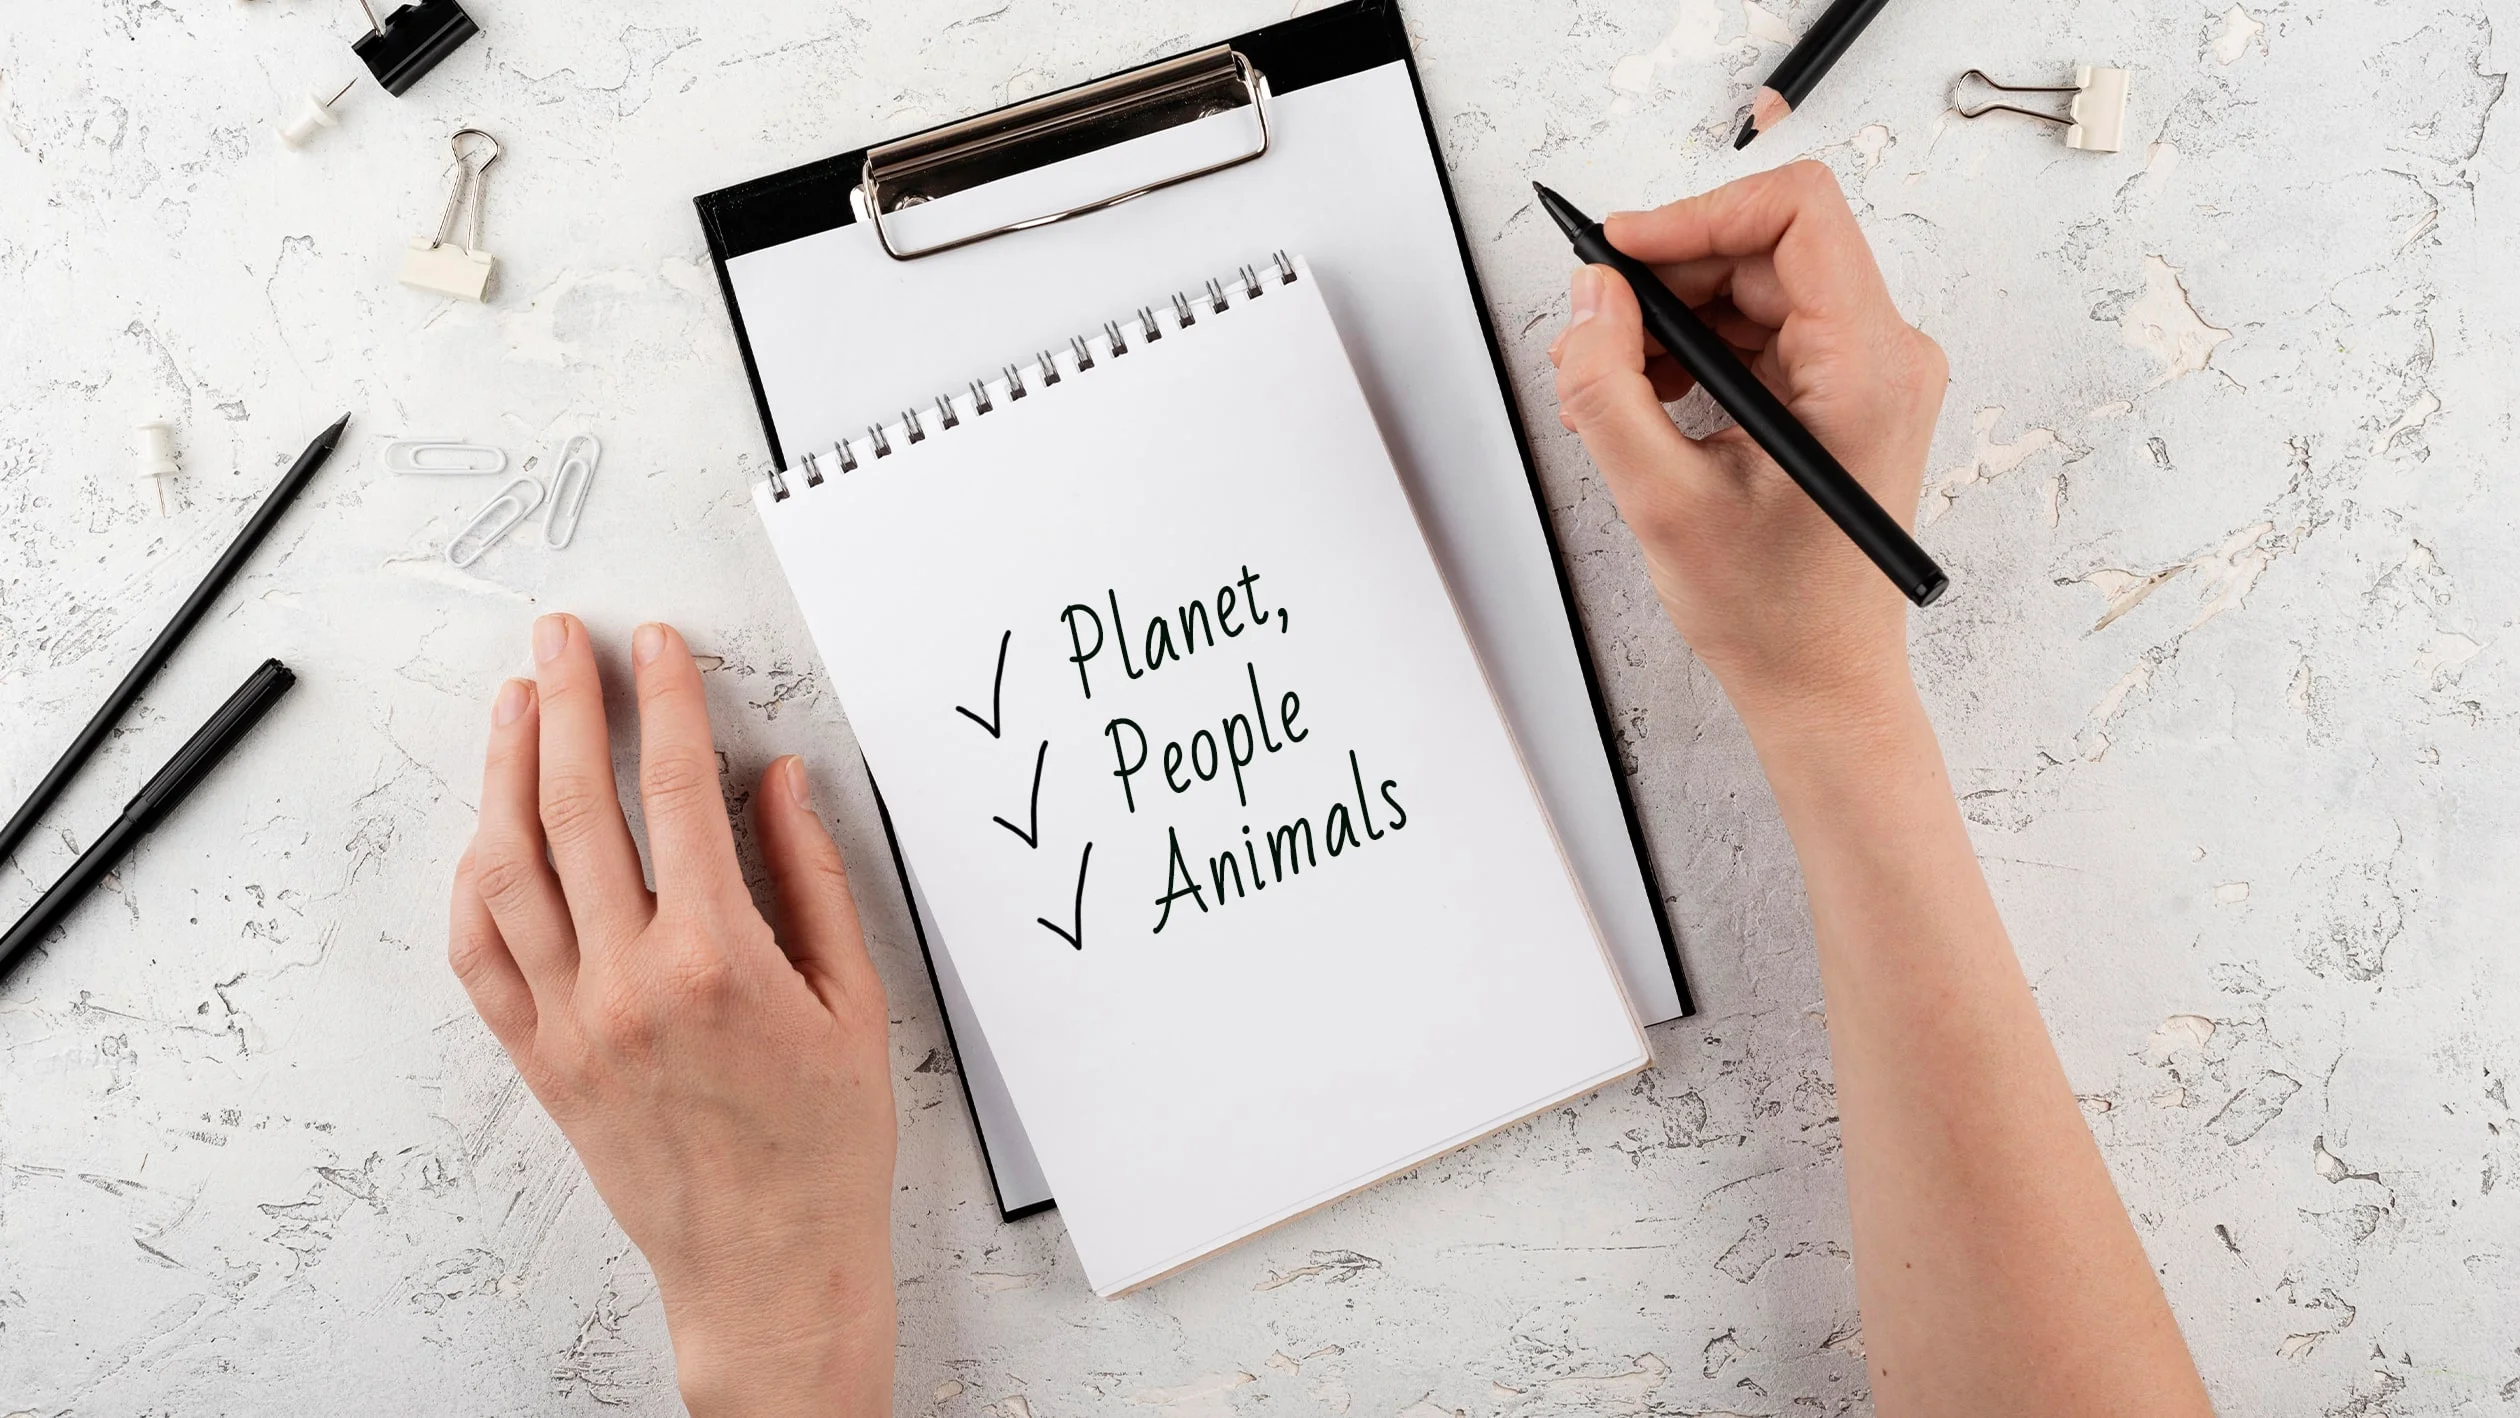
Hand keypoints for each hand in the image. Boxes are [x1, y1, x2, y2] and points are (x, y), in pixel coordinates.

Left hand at [447, 614, 894, 1416]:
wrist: (768, 1266)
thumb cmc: (822, 1146)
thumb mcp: (853, 1000)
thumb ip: (811, 879)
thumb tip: (778, 783)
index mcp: (717, 960)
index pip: (677, 792)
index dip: (664, 703)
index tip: (657, 648)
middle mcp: (628, 983)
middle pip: (574, 809)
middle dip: (565, 704)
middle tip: (561, 640)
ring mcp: (570, 1023)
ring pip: (508, 868)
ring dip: (505, 772)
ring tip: (515, 705)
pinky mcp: (539, 1059)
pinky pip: (480, 953)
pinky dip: (474, 880)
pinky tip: (487, 831)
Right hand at [1549, 160, 1946, 738]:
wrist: (1823, 684)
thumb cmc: (1774, 615)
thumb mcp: (1661, 499)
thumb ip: (1608, 387)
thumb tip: (1589, 298)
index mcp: (1865, 368)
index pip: (1797, 213)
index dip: (1697, 214)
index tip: (1621, 251)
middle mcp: (1885, 356)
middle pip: (1765, 249)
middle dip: (1667, 280)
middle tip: (1593, 334)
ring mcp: (1868, 374)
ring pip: (1755, 289)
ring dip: (1673, 321)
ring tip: (1612, 386)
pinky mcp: (1842, 396)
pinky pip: (1762, 334)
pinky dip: (1696, 352)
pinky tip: (1648, 401)